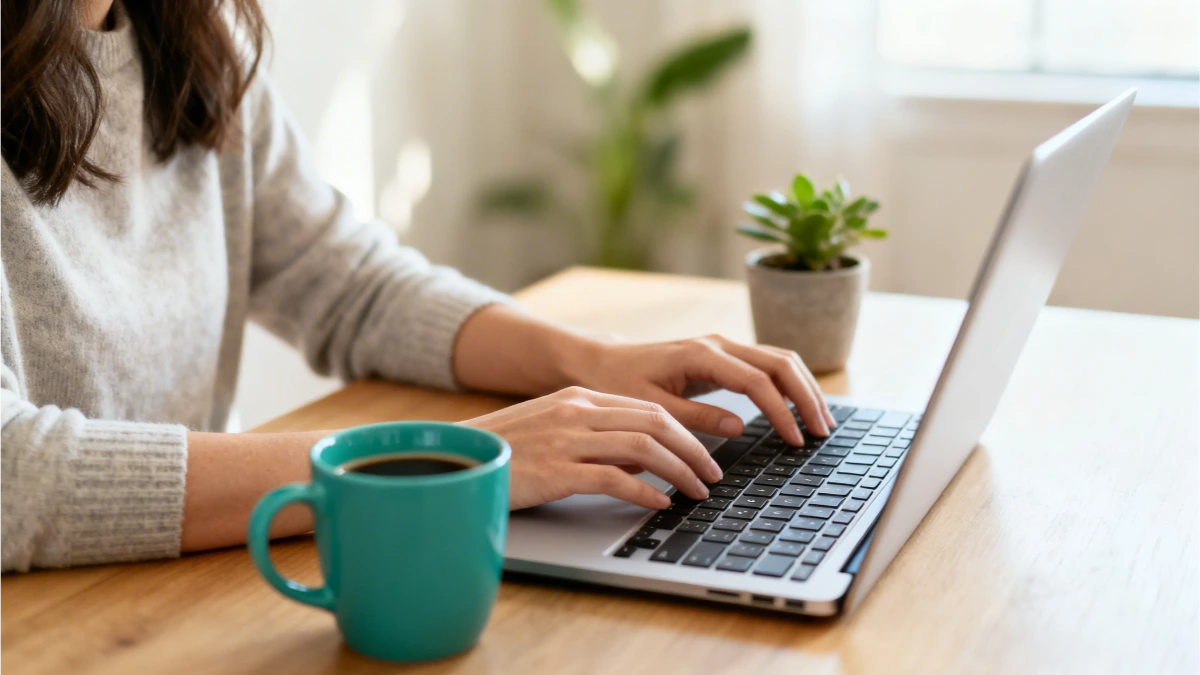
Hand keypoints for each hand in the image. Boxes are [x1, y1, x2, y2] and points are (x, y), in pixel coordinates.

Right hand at [461, 387, 722, 510]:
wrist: (455, 457)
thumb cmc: (504, 450)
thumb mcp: (553, 430)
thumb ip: (595, 436)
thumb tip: (641, 458)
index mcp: (578, 399)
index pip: (648, 408)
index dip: (685, 432)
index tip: (703, 454)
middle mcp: (577, 413)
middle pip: (655, 423)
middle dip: (693, 450)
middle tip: (713, 474)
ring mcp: (567, 440)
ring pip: (644, 448)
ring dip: (679, 471)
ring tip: (697, 492)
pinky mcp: (557, 471)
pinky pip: (615, 479)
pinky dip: (645, 492)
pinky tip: (659, 504)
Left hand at [568, 334, 834, 445]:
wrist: (605, 363)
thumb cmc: (622, 385)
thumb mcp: (652, 408)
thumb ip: (695, 417)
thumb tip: (739, 427)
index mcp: (702, 355)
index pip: (757, 381)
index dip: (781, 411)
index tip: (795, 440)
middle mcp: (719, 344)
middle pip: (780, 363)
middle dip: (806, 397)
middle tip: (823, 432)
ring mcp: (724, 347)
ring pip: (780, 360)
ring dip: (804, 389)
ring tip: (821, 422)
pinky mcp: (725, 356)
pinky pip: (768, 365)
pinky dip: (790, 384)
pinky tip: (800, 408)